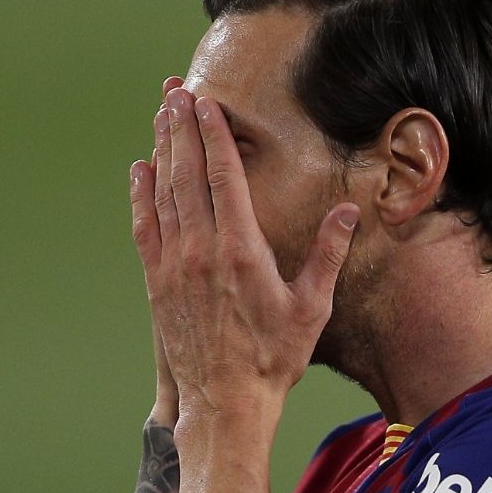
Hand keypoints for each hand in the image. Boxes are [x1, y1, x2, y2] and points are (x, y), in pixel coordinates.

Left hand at [128, 83, 358, 420]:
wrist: (225, 402)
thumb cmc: (274, 356)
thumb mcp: (312, 307)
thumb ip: (328, 254)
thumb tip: (351, 212)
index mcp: (241, 251)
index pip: (223, 178)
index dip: (214, 136)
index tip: (206, 102)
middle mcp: (201, 251)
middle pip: (188, 175)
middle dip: (182, 129)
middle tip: (176, 90)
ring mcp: (174, 266)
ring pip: (163, 194)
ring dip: (162, 151)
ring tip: (161, 115)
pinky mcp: (157, 283)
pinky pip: (145, 227)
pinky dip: (141, 195)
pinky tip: (140, 170)